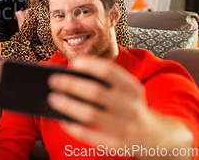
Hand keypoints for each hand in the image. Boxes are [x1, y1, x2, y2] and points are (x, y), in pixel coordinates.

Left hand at [47, 57, 192, 158]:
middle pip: (95, 92)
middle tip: (53, 80)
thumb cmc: (130, 107)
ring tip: (52, 98)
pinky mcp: (117, 144)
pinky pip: (90, 136)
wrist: (155, 137)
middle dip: (71, 85)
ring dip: (68, 105)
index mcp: (133, 89)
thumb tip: (71, 73)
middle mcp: (131, 107)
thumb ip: (106, 81)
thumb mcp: (128, 91)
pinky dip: (73, 127)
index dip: (90, 65)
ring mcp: (125, 127)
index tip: (72, 63)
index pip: (109, 72)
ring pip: (90, 115)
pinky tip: (63, 119)